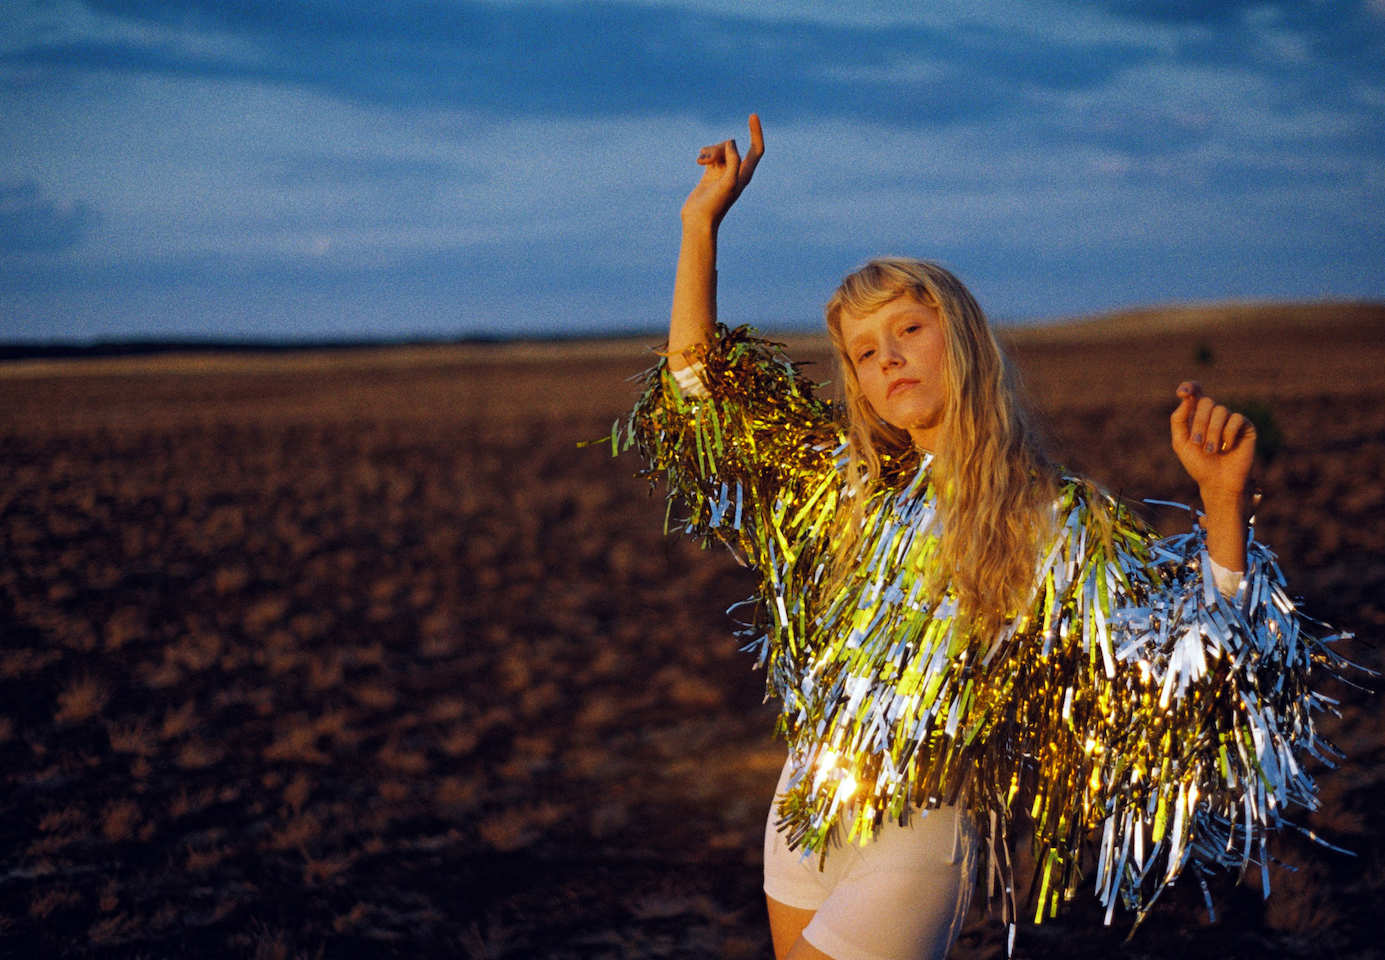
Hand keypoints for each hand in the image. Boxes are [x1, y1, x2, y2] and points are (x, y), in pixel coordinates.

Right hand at [680, 114, 764, 229]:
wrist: (699, 219)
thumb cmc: (715, 204)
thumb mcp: (728, 182)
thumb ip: (733, 161)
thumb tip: (730, 144)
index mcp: (745, 174)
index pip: (757, 149)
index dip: (756, 132)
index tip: (752, 115)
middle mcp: (736, 171)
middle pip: (731, 146)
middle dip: (719, 147)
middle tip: (709, 160)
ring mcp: (723, 172)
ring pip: (719, 149)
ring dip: (709, 151)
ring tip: (700, 162)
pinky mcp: (710, 173)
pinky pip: (710, 155)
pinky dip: (704, 155)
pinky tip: (698, 162)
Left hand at [1169, 381, 1255, 502]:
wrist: (1217, 482)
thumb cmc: (1198, 464)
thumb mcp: (1181, 443)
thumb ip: (1179, 420)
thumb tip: (1185, 399)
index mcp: (1198, 416)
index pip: (1195, 392)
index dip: (1189, 387)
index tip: (1182, 393)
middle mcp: (1215, 415)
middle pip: (1206, 402)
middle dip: (1199, 424)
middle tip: (1198, 443)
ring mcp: (1230, 419)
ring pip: (1220, 411)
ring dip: (1212, 433)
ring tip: (1211, 451)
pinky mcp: (1245, 427)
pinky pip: (1235, 419)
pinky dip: (1227, 435)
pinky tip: (1227, 447)